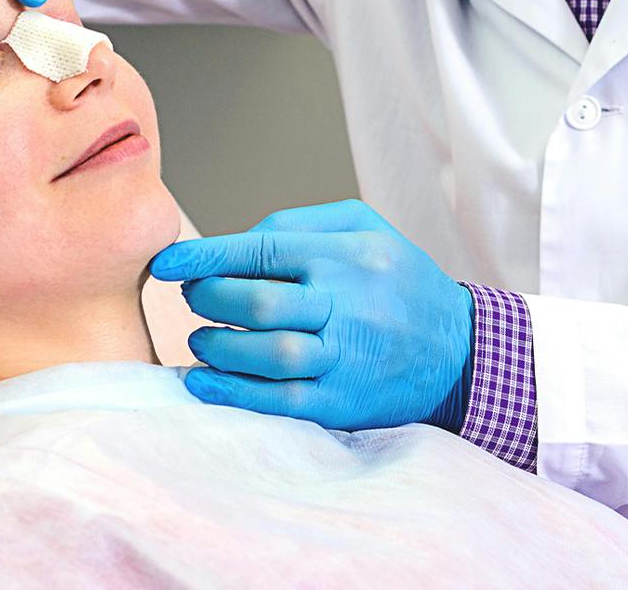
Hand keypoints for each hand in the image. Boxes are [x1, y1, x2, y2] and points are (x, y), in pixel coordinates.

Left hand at [149, 199, 473, 431]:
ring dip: (217, 346)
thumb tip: (236, 241)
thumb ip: (298, 224)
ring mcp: (346, 357)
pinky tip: (202, 382)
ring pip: (266, 353)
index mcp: (347, 255)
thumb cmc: (399, 279)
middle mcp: (346, 303)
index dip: (205, 257)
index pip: (262, 250)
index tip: (166, 263)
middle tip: (192, 297)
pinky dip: (232, 393)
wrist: (461, 349)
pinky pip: (279, 400)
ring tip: (202, 339)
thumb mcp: (363, 227)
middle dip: (208, 298)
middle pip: (257, 301)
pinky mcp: (344, 402)